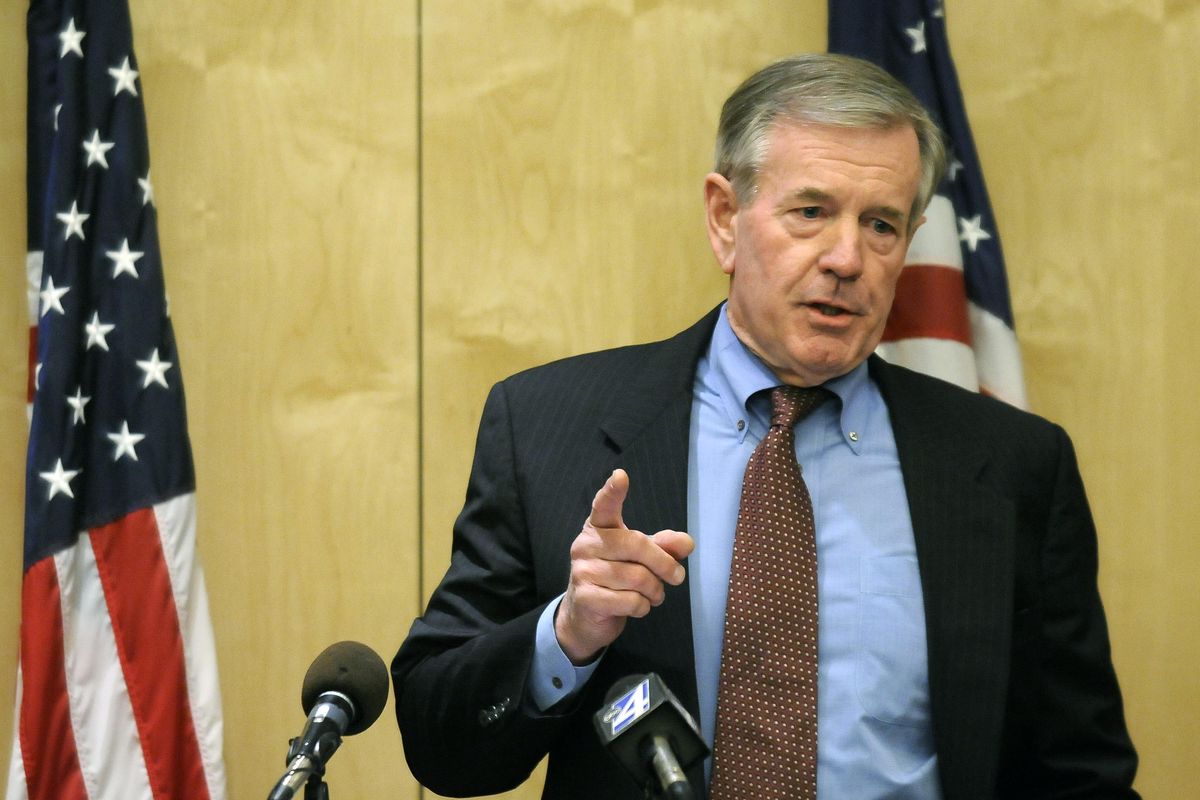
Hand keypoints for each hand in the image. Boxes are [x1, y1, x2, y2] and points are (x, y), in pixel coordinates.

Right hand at [554, 469, 693, 664]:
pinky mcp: (585, 598)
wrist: (586, 616)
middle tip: (678, 576)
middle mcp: (586, 544)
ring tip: (654, 594)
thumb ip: (663, 546)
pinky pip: (629, 600)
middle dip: (664, 563)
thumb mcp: (641, 558)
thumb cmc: (616, 579)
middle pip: (636, 545)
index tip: (621, 476)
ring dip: (655, 590)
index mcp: (599, 528)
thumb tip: (688, 543)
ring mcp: (582, 571)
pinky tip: (639, 606)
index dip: (612, 491)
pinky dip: (643, 607)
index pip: (604, 506)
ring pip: (637, 577)